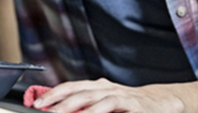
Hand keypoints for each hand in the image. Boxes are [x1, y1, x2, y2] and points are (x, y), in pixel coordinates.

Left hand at [31, 78, 184, 112]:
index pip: (70, 87)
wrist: (161, 104)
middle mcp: (106, 87)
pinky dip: (98, 111)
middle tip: (42, 108)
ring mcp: (119, 94)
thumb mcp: (105, 104)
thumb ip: (85, 107)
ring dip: (74, 106)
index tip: (36, 102)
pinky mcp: (132, 104)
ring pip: (92, 97)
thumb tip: (59, 110)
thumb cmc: (129, 107)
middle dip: (58, 100)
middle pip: (78, 91)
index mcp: (97, 87)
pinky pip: (113, 105)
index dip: (52, 93)